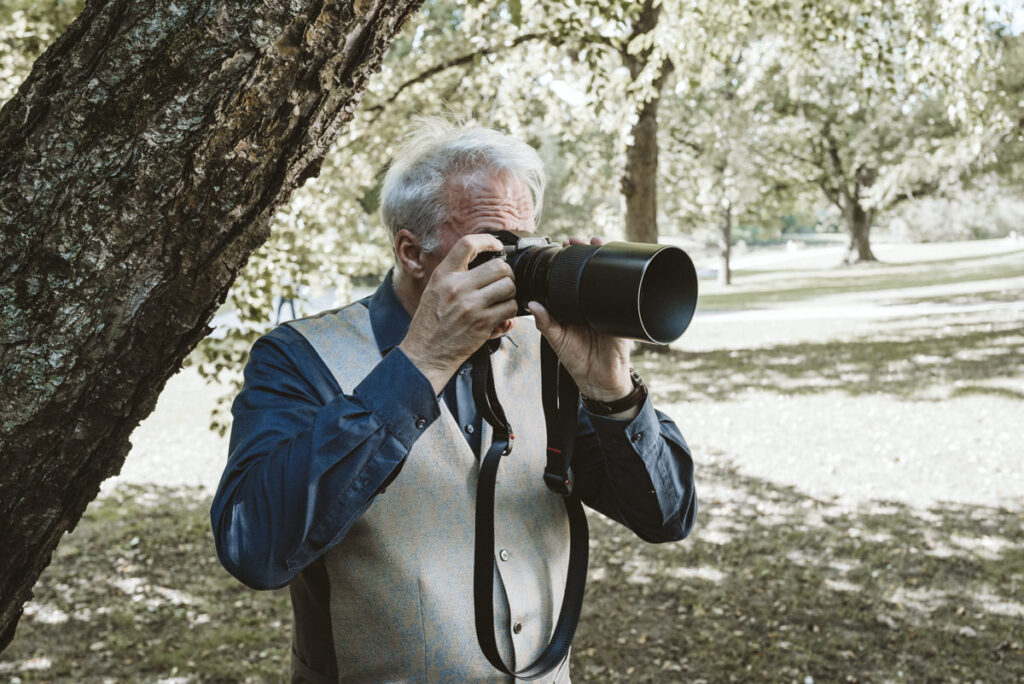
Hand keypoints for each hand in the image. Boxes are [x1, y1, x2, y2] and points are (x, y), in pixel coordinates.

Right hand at [399, 234, 517, 393]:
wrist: (425, 353)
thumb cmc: (430, 323)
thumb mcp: (434, 290)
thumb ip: (455, 275)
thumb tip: (484, 262)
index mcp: (443, 275)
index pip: (468, 244)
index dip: (487, 240)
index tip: (497, 245)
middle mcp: (457, 287)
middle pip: (499, 266)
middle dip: (506, 273)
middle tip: (502, 281)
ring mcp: (471, 305)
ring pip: (508, 286)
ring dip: (510, 292)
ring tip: (501, 299)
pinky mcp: (483, 323)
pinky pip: (510, 308)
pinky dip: (510, 311)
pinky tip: (501, 314)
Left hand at [527, 236, 634, 407]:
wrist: (600, 379)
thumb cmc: (577, 360)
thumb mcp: (558, 341)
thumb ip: (546, 324)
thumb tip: (532, 305)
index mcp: (572, 306)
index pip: (568, 277)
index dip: (566, 261)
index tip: (561, 245)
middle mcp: (588, 302)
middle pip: (588, 271)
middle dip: (585, 252)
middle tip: (578, 239)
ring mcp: (605, 306)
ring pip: (605, 276)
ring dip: (603, 257)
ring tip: (597, 242)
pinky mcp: (620, 314)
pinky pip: (622, 293)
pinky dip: (622, 278)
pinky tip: (618, 264)